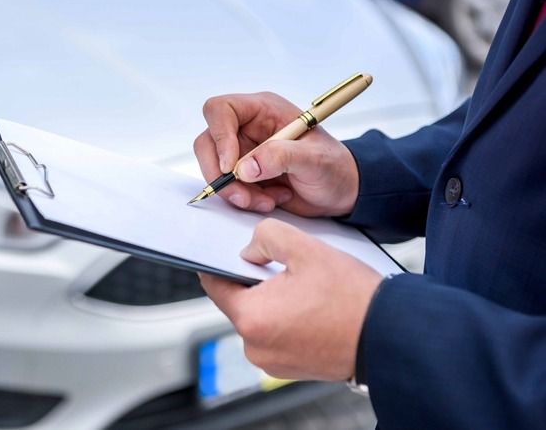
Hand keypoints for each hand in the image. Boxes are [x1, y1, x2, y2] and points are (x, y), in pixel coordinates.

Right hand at [193, 92, 358, 216]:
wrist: (341, 191)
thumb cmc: (334, 167)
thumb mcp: (314, 159)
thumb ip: (281, 157)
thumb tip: (245, 168)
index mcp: (263, 110)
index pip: (221, 110)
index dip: (219, 136)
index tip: (230, 166)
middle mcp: (247, 127)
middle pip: (208, 142)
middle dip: (220, 174)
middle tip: (243, 195)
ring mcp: (242, 151)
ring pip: (214, 169)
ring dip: (235, 192)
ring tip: (267, 200)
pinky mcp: (242, 174)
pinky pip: (226, 187)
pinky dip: (244, 200)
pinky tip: (271, 200)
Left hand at [199, 219, 381, 380]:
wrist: (390, 337)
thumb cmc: (353, 299)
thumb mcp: (306, 249)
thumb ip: (267, 237)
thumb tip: (250, 250)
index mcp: (251, 318)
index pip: (214, 285)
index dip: (218, 264)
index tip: (224, 253)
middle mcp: (255, 347)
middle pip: (239, 302)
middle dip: (255, 282)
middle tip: (285, 268)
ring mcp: (272, 362)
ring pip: (260, 319)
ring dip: (273, 301)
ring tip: (305, 290)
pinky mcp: (290, 369)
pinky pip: (276, 336)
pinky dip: (287, 319)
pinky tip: (311, 308)